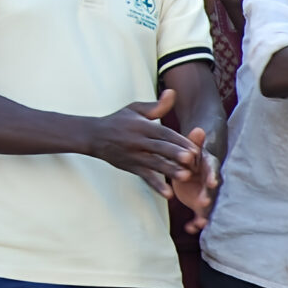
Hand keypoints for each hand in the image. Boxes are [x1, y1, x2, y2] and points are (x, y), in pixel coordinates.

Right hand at [86, 88, 207, 190]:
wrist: (93, 135)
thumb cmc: (119, 120)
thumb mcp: (135, 109)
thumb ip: (157, 105)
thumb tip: (173, 92)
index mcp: (141, 126)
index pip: (163, 132)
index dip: (178, 140)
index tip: (194, 146)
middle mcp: (138, 141)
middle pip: (159, 148)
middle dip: (175, 154)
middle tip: (191, 159)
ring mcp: (134, 156)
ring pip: (154, 164)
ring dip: (169, 171)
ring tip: (185, 177)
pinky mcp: (130, 167)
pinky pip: (145, 177)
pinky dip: (156, 186)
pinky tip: (168, 194)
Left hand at [167, 128, 219, 233]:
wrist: (194, 161)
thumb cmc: (195, 152)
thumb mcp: (194, 146)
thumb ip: (195, 141)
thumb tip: (198, 129)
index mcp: (210, 167)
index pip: (213, 171)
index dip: (213, 177)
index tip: (212, 183)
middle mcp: (210, 182)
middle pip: (212, 191)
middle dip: (209, 197)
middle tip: (204, 203)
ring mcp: (206, 194)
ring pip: (207, 206)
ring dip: (204, 215)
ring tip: (201, 224)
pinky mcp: (199, 203)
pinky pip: (198, 215)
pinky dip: (194, 223)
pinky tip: (189, 229)